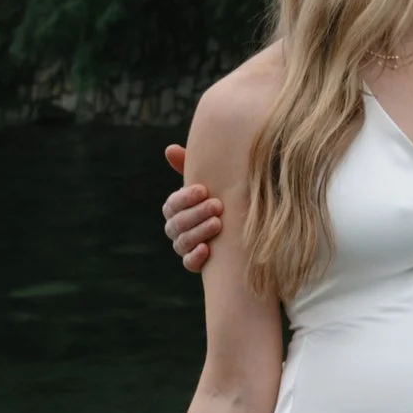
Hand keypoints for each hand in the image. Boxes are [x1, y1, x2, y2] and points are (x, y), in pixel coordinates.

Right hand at [163, 144, 224, 272]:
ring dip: (199, 232)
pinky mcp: (196, 264)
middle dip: (196, 214)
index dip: (184, 198)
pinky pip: (189, 264)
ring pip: (182, 242)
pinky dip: (196, 257)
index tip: (203, 190)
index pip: (171, 205)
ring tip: (218, 223)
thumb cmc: (222, 196)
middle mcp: (176, 229)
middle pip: (176, 224)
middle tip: (218, 205)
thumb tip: (170, 149)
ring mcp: (185, 247)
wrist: (242, 226)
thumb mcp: (211, 181)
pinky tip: (207, 249)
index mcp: (176, 209)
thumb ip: (190, 166)